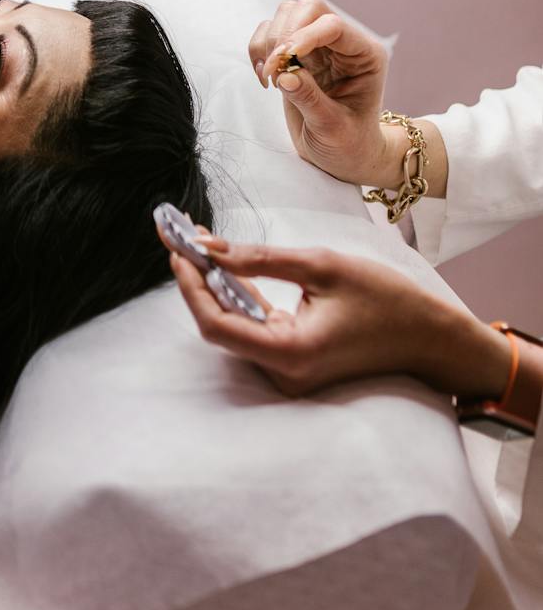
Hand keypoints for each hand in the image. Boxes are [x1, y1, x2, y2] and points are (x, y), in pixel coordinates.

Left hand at [163, 230, 500, 399]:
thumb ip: (260, 259)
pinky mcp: (294, 362)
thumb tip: (209, 247)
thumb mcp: (322, 266)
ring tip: (195, 244)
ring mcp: (288, 372)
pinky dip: (238, 298)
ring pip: (234, 327)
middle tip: (180, 236)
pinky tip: (224, 266)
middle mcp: (283, 372)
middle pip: (220, 326)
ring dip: (214, 287)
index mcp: (290, 353)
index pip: (216, 324)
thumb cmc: (385, 299)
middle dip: (197, 280)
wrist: (430, 338)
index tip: (179, 249)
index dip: (190, 286)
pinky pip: (254, 329)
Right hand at [248, 0, 389, 185]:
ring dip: (268, 42)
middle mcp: (342, 43)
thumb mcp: (334, 129)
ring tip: (270, 77)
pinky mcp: (294, 53)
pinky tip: (265, 77)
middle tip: (274, 71)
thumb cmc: (349, 144)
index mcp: (364, 55)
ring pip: (286, 13)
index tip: (284, 60)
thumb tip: (286, 76)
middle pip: (308, 8)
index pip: (333, 26)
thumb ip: (311, 100)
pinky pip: (269, 31)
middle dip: (284, 35)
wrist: (343, 155)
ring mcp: (317, 45)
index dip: (304, 36)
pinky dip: (258, 49)